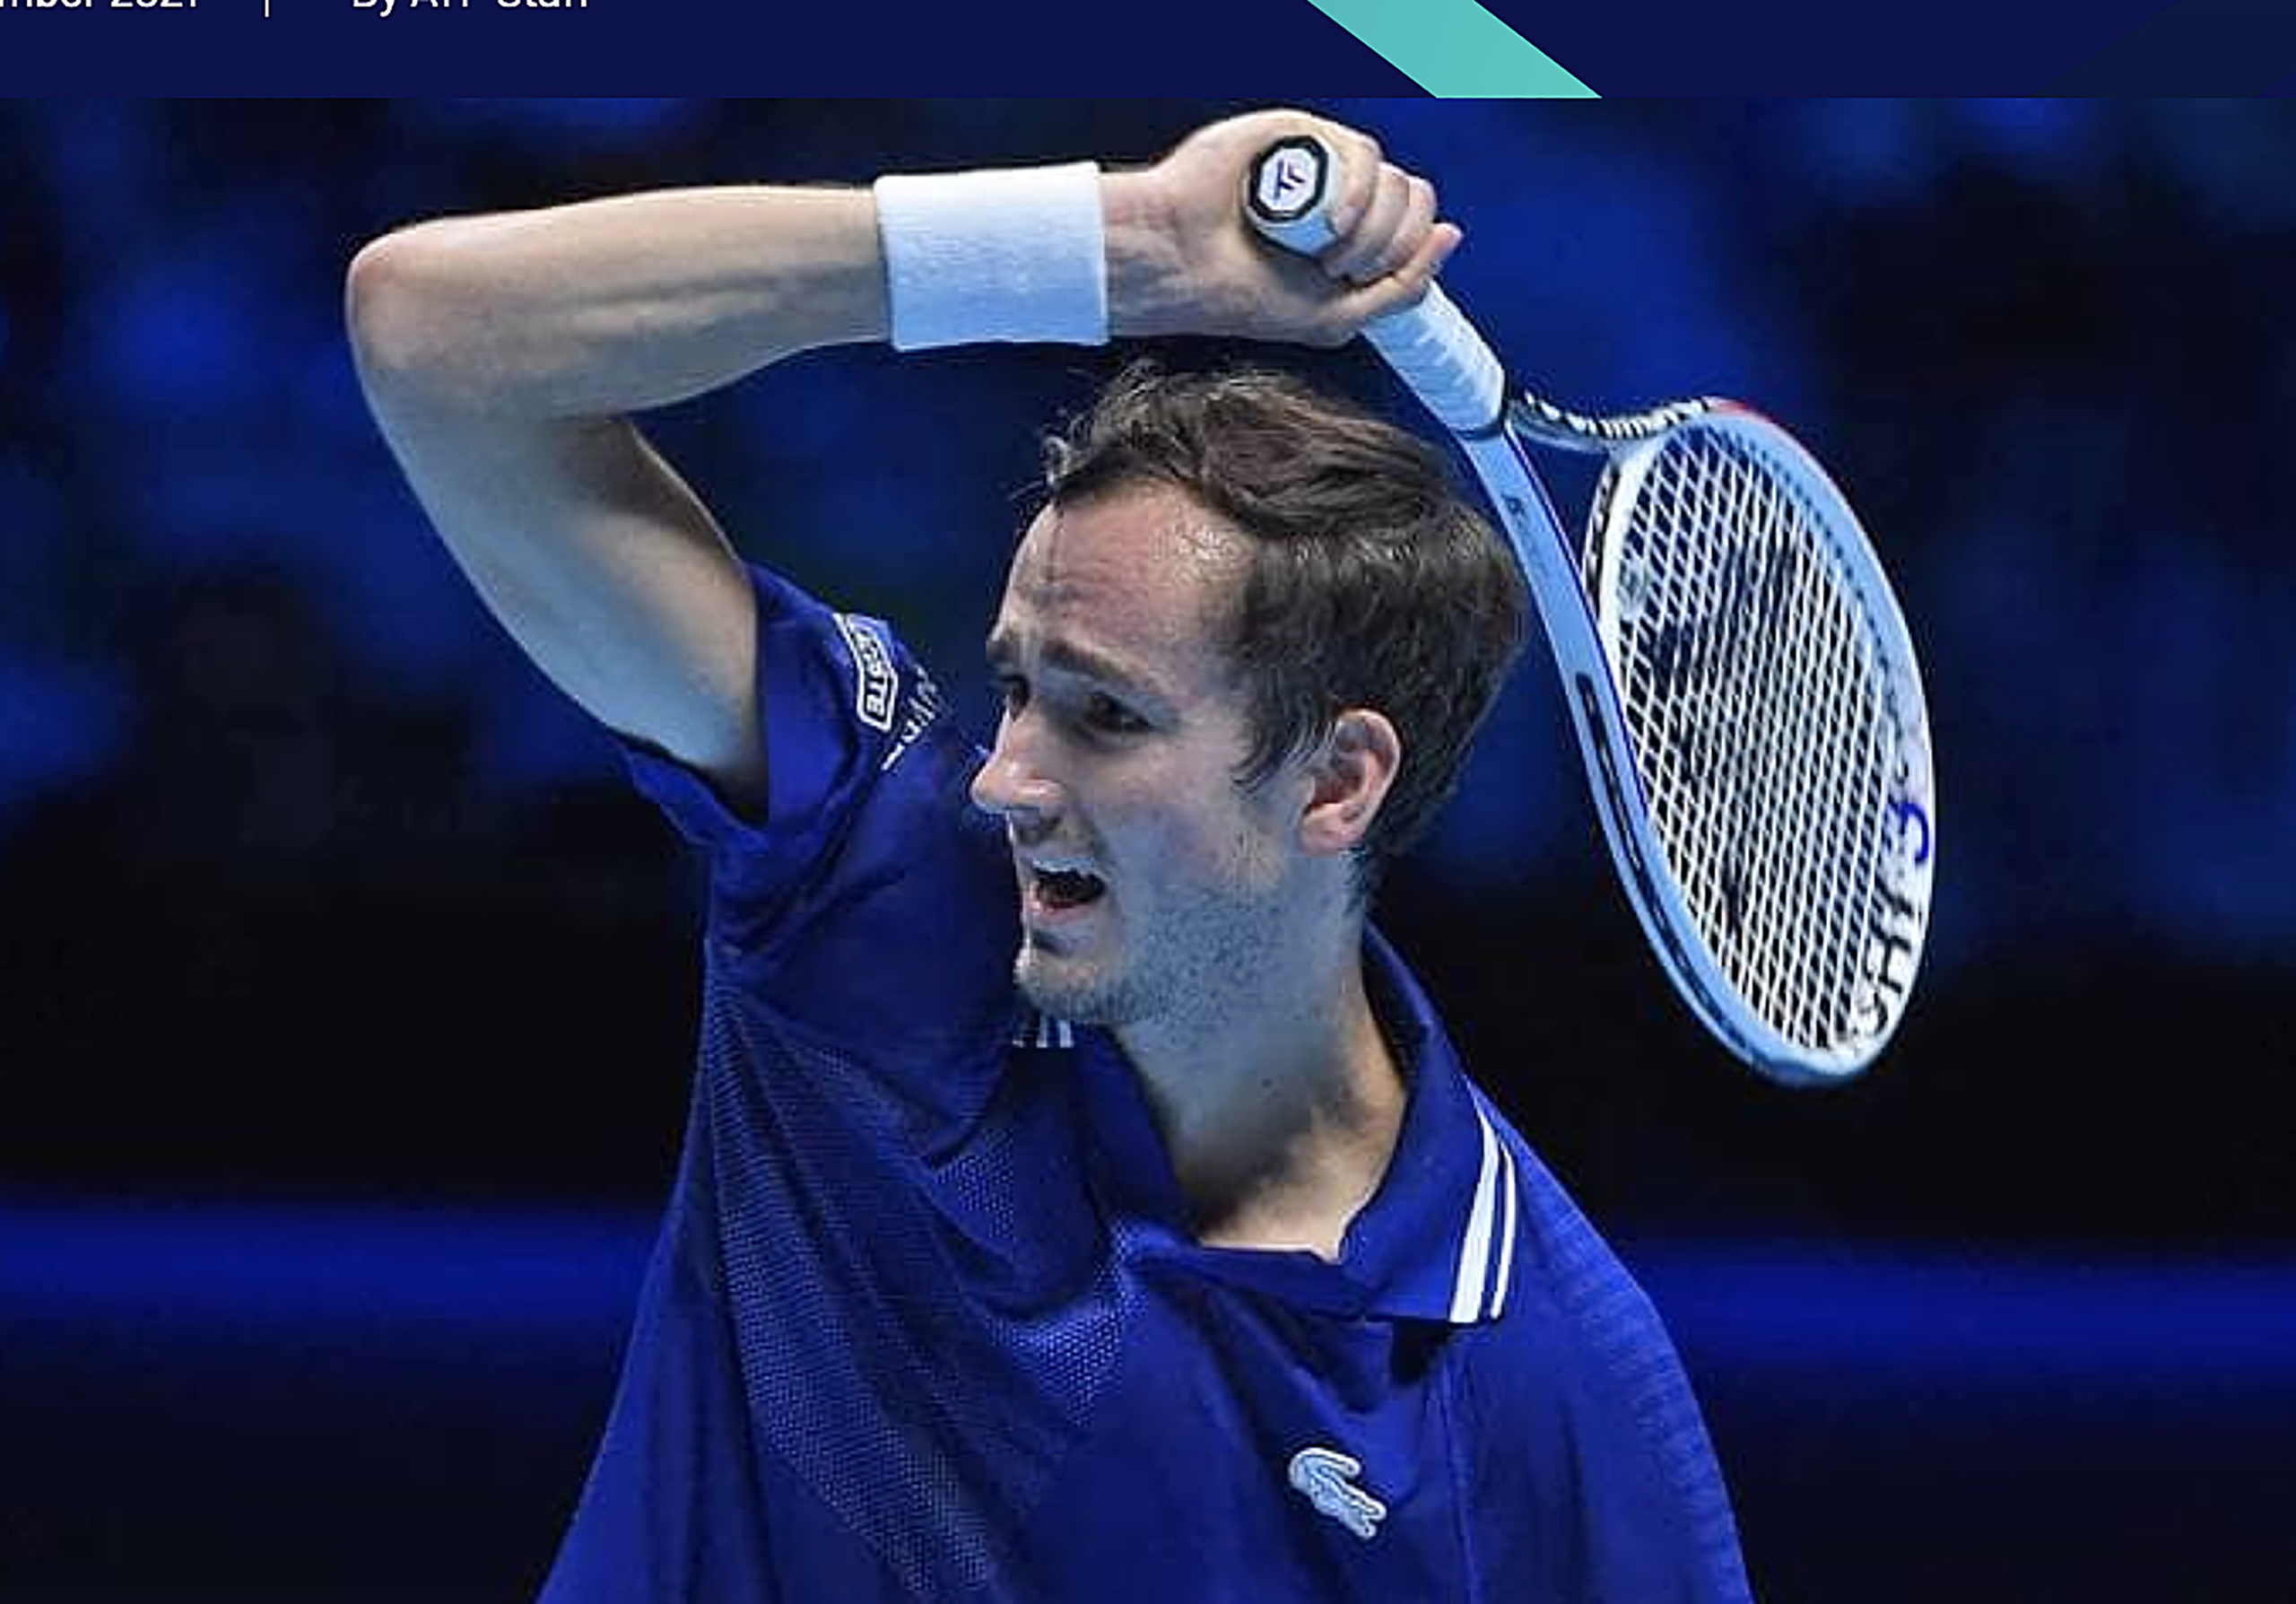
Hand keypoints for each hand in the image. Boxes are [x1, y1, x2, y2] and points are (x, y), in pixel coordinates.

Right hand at [1104, 108, 1462, 346]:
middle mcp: (1341, 194)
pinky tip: (1328, 223)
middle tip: (1341, 270)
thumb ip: (1402, 287)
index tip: (1362, 280)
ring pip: (1393, 179)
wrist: (1186, 268)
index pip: (1418, 223)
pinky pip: (1362, 153)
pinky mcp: (1300, 134)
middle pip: (1413, 198)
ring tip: (1324, 254)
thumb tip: (1451, 235)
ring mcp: (1322, 162)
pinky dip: (1356, 195)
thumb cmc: (1246, 297)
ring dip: (1371, 230)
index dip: (1409, 252)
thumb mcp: (1340, 318)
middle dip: (1389, 245)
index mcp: (1355, 233)